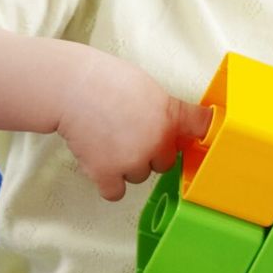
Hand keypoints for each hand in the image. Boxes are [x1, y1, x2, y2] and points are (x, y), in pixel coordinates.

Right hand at [53, 49, 203, 201]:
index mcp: (170, 114)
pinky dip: (108, 183)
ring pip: (138, 176)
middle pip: (164, 162)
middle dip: (148, 153)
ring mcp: (133, 160)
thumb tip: (170, 124)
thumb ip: (164, 109)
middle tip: (127, 134)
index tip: (198, 138)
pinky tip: (100, 163)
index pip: (201, 127)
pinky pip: (116, 192)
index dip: (199, 134)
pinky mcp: (108, 174)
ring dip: (125, 166)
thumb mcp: (146, 87)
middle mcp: (157, 141)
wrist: (71, 88)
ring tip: (107, 141)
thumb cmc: (103, 80)